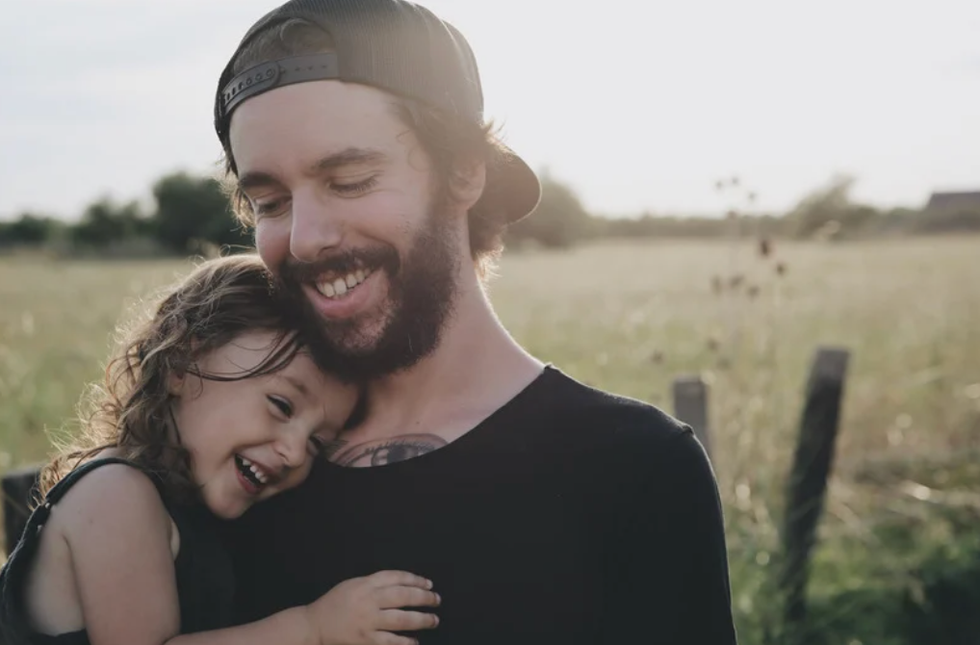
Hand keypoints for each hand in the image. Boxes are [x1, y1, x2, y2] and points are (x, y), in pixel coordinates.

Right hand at [304, 570, 440, 644]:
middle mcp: (368, 600)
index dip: (415, 579)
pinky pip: (390, 641)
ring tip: (433, 620)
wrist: (314, 625)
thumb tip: (402, 584)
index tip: (428, 584)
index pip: (396, 577)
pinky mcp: (365, 639)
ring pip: (401, 619)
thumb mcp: (353, 584)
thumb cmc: (334, 604)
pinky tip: (414, 641)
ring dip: (421, 620)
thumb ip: (375, 583)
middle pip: (403, 596)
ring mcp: (368, 621)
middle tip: (436, 600)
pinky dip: (405, 641)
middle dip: (424, 597)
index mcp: (365, 584)